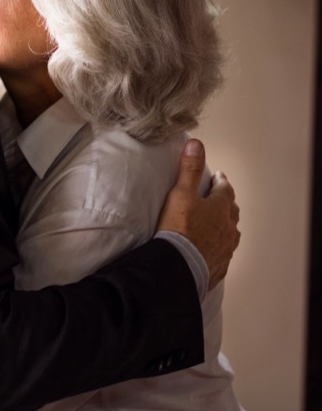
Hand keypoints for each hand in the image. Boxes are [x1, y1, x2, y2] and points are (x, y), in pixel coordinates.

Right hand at [156, 138, 239, 289]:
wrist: (179, 266)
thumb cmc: (179, 229)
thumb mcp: (181, 194)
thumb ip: (189, 169)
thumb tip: (196, 144)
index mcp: (221, 207)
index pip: (225, 188)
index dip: (220, 181)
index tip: (216, 176)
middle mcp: (229, 227)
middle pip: (231, 210)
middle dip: (225, 203)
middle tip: (216, 199)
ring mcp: (226, 247)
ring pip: (230, 233)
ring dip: (224, 226)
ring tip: (215, 225)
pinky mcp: (219, 265)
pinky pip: (222, 253)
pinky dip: (218, 248)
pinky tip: (211, 250)